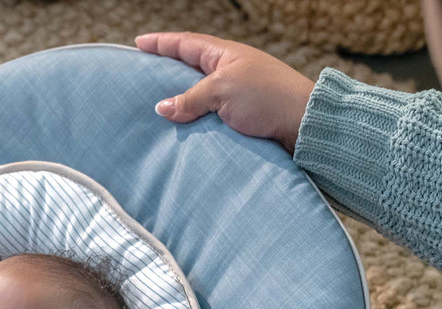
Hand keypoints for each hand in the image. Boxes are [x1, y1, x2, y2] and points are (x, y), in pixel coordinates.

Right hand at [136, 31, 314, 153]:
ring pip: (198, 97)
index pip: (185, 44)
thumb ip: (191, 98)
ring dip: (179, 103)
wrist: (302, 125)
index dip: (161, 43)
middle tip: (141, 78)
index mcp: (225, 55)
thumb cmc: (267, 98)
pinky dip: (193, 122)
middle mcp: (229, 72)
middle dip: (165, 72)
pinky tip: (182, 132)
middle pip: (189, 69)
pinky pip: (208, 118)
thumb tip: (162, 107)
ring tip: (155, 111)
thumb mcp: (223, 91)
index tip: (139, 42)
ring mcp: (235, 96)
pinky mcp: (240, 120)